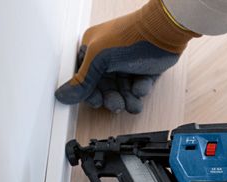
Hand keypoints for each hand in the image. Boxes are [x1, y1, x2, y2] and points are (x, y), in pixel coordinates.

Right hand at [55, 0, 197, 112]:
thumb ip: (82, 80)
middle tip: (116, 104)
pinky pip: (138, 87)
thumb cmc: (131, 36)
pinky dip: (140, 90)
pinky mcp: (144, 70)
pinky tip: (141, 88)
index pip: (84, 78)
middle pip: (104, 87)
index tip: (96, 102)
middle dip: (111, 99)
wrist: (164, 33)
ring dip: (127, 99)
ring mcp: (126, 64)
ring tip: (132, 103)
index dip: (89, 93)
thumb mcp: (99, 59)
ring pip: (122, 90)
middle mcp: (108, 57)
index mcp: (93, 50)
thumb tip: (63, 95)